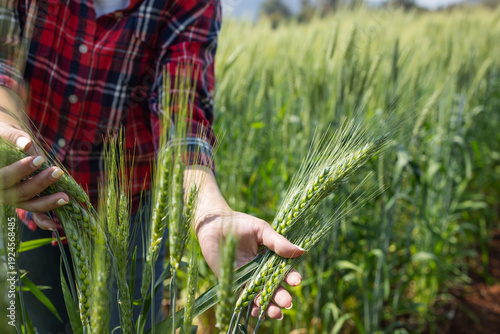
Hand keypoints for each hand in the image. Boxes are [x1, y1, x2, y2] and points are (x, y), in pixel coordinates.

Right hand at [0, 87, 67, 229]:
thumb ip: (13, 137)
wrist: (6, 140)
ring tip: (65, 197)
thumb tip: (27, 143)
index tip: (38, 160)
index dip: (20, 170)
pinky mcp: (25, 201)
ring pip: (28, 205)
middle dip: (39, 184)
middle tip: (57, 172)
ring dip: (47, 202)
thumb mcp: (5, 132)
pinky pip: (33, 214)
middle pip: (18, 193)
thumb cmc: (4, 136)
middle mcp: (1, 191)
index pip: (3, 177)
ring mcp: (13, 198)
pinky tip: (56, 225)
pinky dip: (44, 221)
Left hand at [196, 209, 303, 319]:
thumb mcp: (261, 230)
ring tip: (275, 313)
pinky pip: (242, 298)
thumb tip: (301, 251)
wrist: (214, 223)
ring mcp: (247, 278)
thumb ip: (278, 242)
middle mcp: (260, 271)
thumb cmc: (239, 223)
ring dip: (268, 306)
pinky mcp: (233, 283)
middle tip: (287, 302)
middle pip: (273, 287)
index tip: (296, 281)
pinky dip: (249, 306)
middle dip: (281, 296)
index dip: (291, 277)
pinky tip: (256, 311)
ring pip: (260, 296)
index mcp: (270, 258)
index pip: (284, 271)